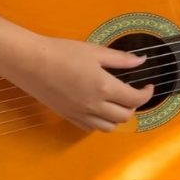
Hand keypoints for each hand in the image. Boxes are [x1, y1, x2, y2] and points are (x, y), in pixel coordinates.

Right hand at [12, 36, 153, 131]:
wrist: (31, 62)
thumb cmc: (63, 53)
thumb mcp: (95, 51)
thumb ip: (121, 59)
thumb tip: (142, 60)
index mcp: (104, 88)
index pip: (135, 100)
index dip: (146, 94)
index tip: (148, 86)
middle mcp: (95, 106)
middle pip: (124, 117)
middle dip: (134, 106)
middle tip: (133, 92)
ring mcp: (80, 114)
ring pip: (109, 127)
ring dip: (118, 117)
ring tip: (118, 102)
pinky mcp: (68, 117)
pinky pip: (91, 128)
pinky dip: (101, 122)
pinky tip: (99, 109)